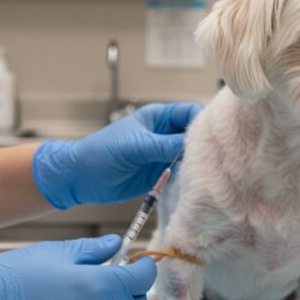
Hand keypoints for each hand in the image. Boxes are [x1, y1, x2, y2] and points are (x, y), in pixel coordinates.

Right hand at [0, 236, 156, 299]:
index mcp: (99, 286)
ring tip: (88, 298)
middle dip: (128, 290)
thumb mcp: (55, 252)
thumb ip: (92, 250)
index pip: (142, 279)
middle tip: (110, 277)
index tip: (137, 262)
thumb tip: (118, 244)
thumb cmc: (12, 277)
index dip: (143, 267)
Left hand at [32, 102, 201, 208]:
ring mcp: (163, 154)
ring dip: (198, 165)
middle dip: (206, 146)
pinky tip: (197, 185)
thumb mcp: (135, 146)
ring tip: (211, 175)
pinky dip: (189, 179)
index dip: (206, 122)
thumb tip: (195, 145)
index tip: (218, 137)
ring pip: (191, 157)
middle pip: (195, 136)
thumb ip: (165, 145)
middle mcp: (164, 134)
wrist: (81, 178)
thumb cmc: (101, 152)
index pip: (191, 114)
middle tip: (219, 160)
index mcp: (159, 117)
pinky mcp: (160, 174)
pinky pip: (182, 174)